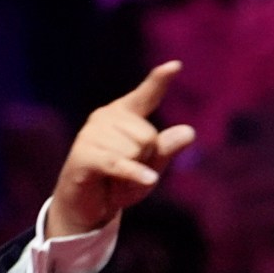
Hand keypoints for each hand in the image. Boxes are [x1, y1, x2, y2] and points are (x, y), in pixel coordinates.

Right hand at [49, 62, 195, 239]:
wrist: (88, 207)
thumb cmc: (120, 183)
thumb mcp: (150, 166)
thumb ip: (167, 149)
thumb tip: (189, 132)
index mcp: (124, 115)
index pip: (146, 96)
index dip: (159, 81)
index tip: (176, 65)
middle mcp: (106, 117)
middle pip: (149, 136)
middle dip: (146, 159)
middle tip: (126, 169)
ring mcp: (92, 134)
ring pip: (136, 150)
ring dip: (133, 171)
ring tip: (115, 176)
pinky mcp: (84, 155)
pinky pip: (120, 162)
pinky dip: (134, 173)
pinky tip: (148, 179)